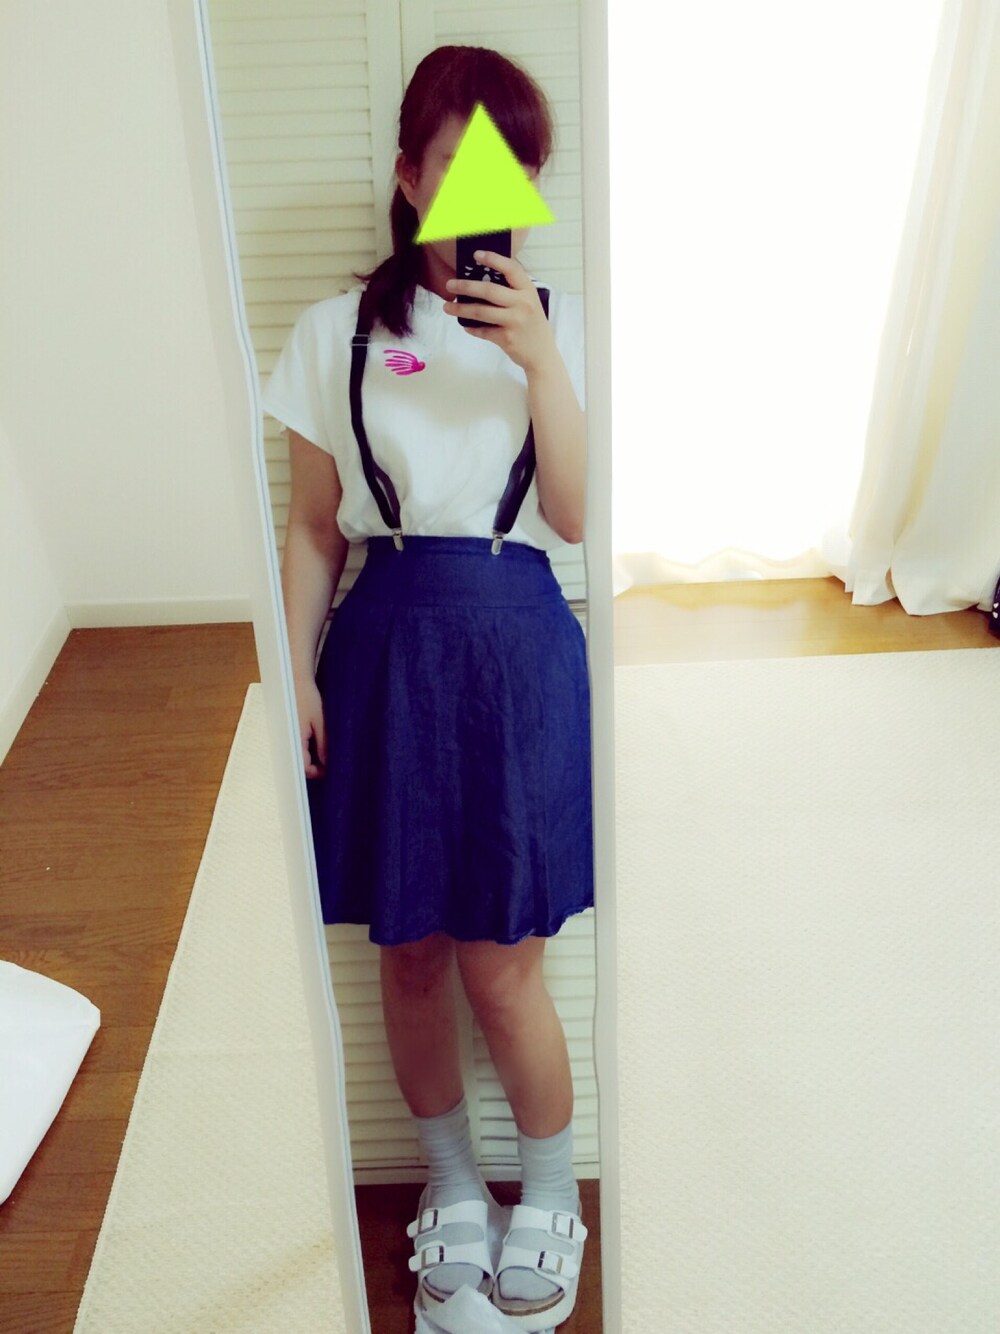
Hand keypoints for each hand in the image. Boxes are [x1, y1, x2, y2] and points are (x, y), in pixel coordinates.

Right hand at [293, 675, 326, 778]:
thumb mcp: (320, 722)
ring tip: (321, 752)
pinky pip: (293, 748)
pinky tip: (312, 743)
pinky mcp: (283, 733)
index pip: (304, 768)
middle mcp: (285, 742)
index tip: (329, 768)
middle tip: (327, 761)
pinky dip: (303, 750)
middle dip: (313, 767)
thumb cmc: (307, 698)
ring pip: (295, 757)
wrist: (293, 681)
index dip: (318, 772)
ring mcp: (283, 738)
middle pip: (298, 765)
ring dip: (308, 759)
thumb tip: (326, 764)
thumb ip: (323, 745)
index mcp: (295, 740)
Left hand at [443, 250, 556, 374]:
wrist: (542, 355)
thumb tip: (480, 282)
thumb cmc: (532, 325)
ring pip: (481, 311)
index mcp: (528, 290)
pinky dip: (472, 328)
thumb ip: (512, 292)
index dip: (493, 259)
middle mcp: (523, 303)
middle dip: (465, 286)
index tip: (476, 254)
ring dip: (460, 309)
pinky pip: (483, 331)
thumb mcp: (529, 303)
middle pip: (489, 290)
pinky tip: (465, 325)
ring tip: (447, 306)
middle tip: (449, 284)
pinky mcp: (507, 338)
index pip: (511, 269)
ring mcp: (515, 321)